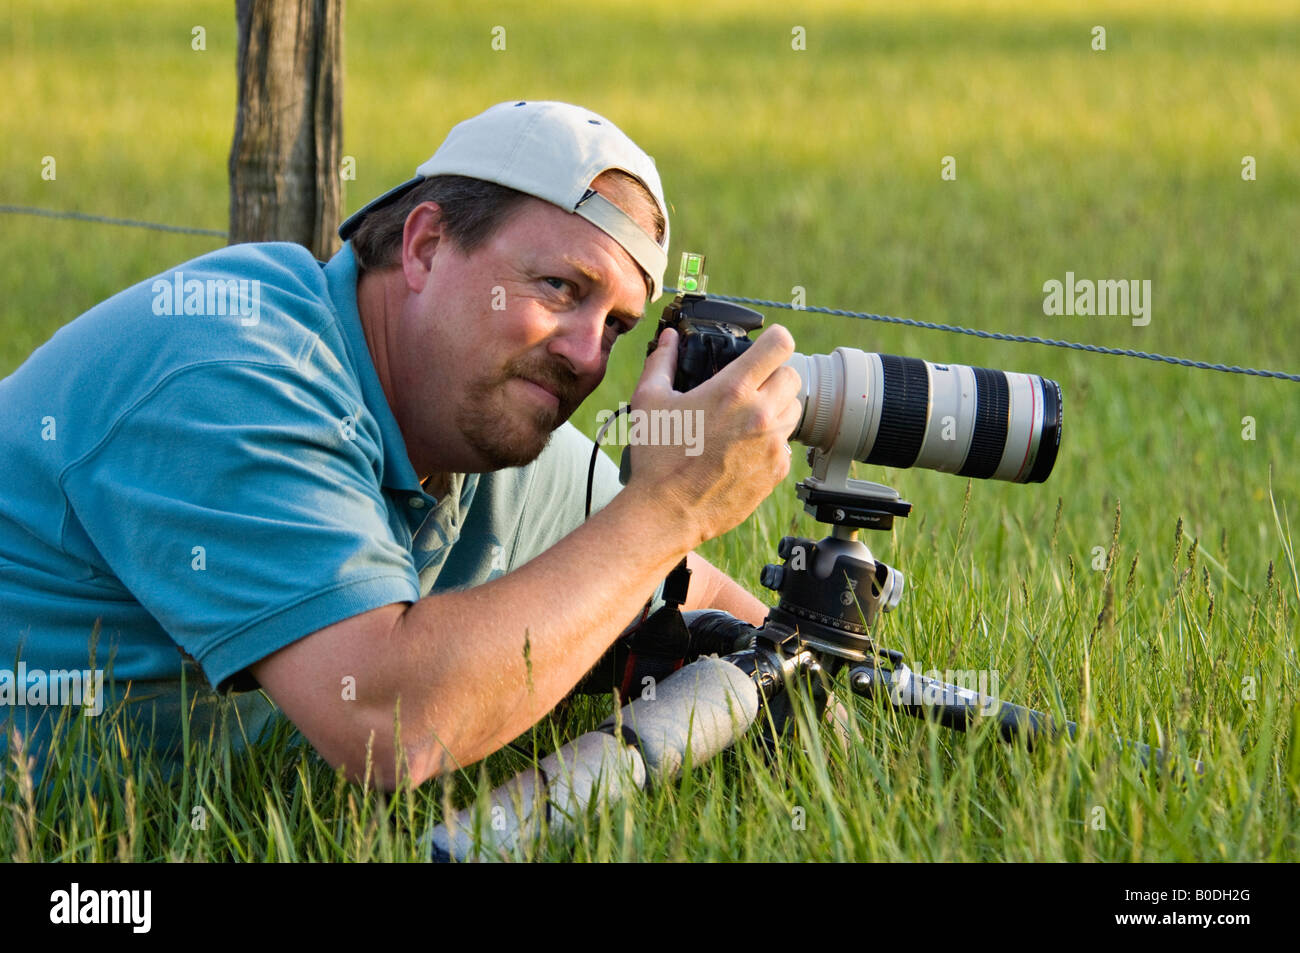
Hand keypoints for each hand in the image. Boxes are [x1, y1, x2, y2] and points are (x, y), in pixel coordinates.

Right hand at [624, 324, 802, 546]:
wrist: (667, 512)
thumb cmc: (657, 458)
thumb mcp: (649, 401)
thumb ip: (661, 362)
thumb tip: (668, 339)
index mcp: (732, 390)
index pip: (779, 345)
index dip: (774, 340)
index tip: (766, 346)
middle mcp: (760, 414)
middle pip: (793, 376)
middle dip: (774, 376)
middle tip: (751, 387)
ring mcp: (772, 445)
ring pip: (793, 411)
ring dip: (776, 408)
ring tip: (746, 420)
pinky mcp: (776, 471)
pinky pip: (786, 445)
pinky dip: (772, 442)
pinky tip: (744, 449)